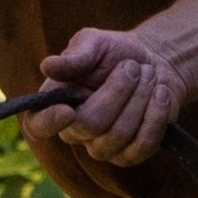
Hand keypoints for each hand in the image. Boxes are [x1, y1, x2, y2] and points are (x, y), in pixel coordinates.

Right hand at [23, 27, 188, 165]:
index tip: (67, 110)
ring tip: (147, 74)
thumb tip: (47, 66)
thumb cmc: (115, 52)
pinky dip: (156, 114)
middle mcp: (74, 130)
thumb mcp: (93, 43)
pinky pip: (143, 144)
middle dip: (117, 91)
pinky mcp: (131, 155)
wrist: (153, 63)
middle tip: (132, 67)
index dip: (48, 123)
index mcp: (56, 101)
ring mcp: (102, 147)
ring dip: (140, 98)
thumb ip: (74, 56)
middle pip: (90, 125)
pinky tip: (161, 93)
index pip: (37, 125)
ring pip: (119, 134)